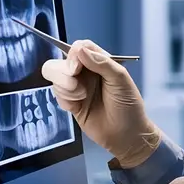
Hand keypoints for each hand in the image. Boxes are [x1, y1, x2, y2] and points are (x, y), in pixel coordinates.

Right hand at [40, 40, 159, 167]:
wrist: (126, 136)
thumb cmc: (129, 107)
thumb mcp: (121, 81)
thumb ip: (103, 63)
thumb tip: (80, 49)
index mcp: (101, 62)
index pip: (80, 47)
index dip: (74, 53)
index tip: (76, 67)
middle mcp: (86, 72)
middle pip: (62, 60)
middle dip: (64, 71)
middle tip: (76, 85)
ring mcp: (77, 87)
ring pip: (55, 75)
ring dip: (65, 86)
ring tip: (81, 97)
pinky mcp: (70, 102)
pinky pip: (56, 93)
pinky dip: (65, 99)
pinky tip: (77, 107)